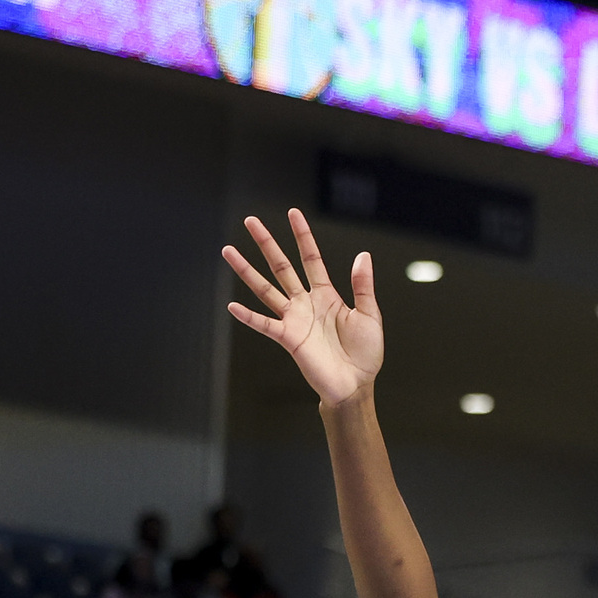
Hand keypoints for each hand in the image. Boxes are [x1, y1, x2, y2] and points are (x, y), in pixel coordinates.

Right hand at [222, 209, 382, 407]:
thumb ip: (362, 286)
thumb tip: (363, 255)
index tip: (293, 213)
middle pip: (282, 266)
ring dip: (247, 271)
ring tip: (228, 250)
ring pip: (266, 289)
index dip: (303, 236)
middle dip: (267, 243)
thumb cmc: (365, 353)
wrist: (355, 384)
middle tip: (251, 221)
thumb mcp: (369, 315)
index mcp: (327, 295)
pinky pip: (264, 324)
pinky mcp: (288, 339)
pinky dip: (248, 316)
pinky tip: (233, 305)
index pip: (311, 258)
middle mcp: (306, 303)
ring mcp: (294, 319)